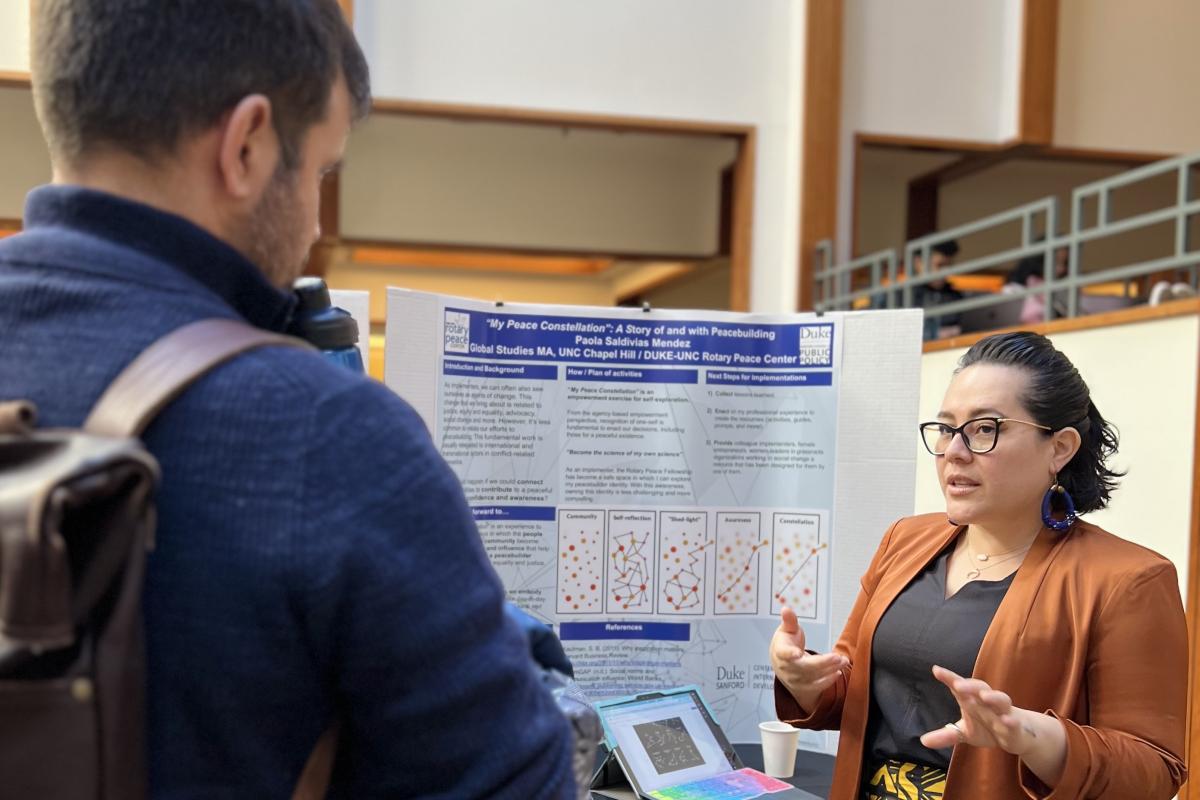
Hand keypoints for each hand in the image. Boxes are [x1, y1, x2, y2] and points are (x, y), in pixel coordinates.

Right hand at [769, 607, 847, 709]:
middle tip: (837, 657)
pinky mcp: (804, 687)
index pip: (785, 654)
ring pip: (814, 676)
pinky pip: (817, 686)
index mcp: (781, 652)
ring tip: (843, 660)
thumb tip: (786, 609)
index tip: (798, 654)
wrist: (781, 665)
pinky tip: (838, 671)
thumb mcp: (786, 630)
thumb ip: (789, 621)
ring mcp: (795, 679)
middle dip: (822, 663)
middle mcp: (788, 668)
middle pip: (805, 667)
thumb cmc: (785, 645)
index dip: (790, 654)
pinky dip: (828, 680)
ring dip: (830, 669)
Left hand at [918, 666, 1041, 754]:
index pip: (959, 686)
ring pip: (1000, 699)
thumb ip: (946, 735)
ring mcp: (1002, 711)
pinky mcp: (1015, 725)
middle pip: (980, 688)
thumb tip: (923, 741)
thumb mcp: (964, 732)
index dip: (949, 677)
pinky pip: (1014, 720)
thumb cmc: (987, 727)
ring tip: (984, 696)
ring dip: (993, 696)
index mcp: (972, 700)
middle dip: (970, 686)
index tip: (936, 670)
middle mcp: (987, 701)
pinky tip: (1007, 720)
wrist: (1015, 735)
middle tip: (958, 685)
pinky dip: (1011, 720)